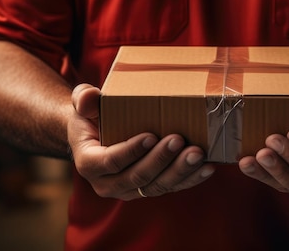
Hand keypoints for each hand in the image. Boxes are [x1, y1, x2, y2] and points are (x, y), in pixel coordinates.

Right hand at [67, 84, 214, 199]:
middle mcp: (108, 184)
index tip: (151, 135)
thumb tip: (87, 99)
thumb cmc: (91, 116)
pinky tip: (207, 167)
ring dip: (180, 171)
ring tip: (198, 155)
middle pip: (137, 176)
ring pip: (157, 186)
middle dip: (161, 159)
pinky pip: (171, 187)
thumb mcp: (82, 103)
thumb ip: (83, 98)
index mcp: (89, 164)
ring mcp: (129, 190)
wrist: (97, 135)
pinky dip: (190, 179)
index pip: (111, 161)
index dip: (131, 151)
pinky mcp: (148, 189)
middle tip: (179, 140)